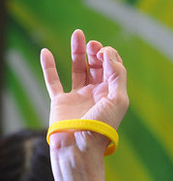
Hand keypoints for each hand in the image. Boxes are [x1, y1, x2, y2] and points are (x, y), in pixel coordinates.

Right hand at [40, 29, 128, 180]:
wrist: (80, 146)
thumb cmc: (102, 125)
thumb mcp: (118, 99)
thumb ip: (116, 74)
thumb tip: (108, 52)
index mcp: (112, 94)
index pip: (113, 69)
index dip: (110, 56)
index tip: (104, 51)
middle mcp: (96, 94)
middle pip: (97, 66)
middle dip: (96, 52)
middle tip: (93, 44)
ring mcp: (78, 97)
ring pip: (78, 69)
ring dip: (78, 52)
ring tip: (78, 34)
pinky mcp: (60, 102)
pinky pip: (53, 81)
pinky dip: (49, 66)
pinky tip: (46, 52)